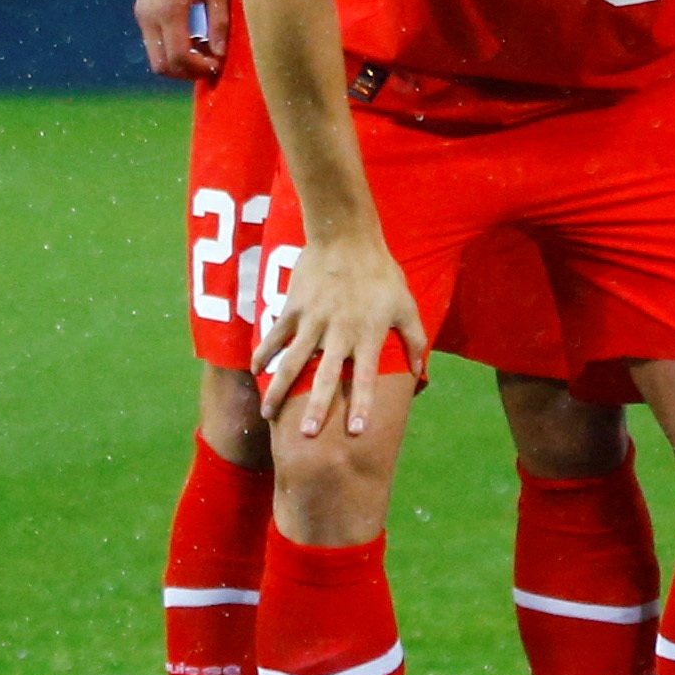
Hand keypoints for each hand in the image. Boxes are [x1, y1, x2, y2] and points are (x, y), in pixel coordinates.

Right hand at [134, 0, 225, 80]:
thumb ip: (219, 20)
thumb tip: (221, 53)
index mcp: (168, 11)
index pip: (179, 57)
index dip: (199, 68)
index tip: (219, 65)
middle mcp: (149, 16)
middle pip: (161, 65)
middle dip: (187, 72)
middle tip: (212, 64)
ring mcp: (141, 13)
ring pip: (155, 55)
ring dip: (180, 61)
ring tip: (207, 49)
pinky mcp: (141, 9)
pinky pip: (153, 41)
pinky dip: (172, 48)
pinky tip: (195, 36)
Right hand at [254, 227, 426, 439]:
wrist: (346, 238)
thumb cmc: (381, 273)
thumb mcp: (406, 304)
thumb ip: (414, 338)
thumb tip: (419, 368)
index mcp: (368, 335)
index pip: (367, 378)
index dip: (363, 406)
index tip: (357, 432)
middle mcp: (339, 333)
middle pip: (326, 378)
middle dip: (316, 408)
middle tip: (306, 436)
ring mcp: (312, 322)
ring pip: (292, 363)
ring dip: (279, 390)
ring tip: (267, 414)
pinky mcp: (292, 309)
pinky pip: (274, 337)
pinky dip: (262, 354)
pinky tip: (255, 372)